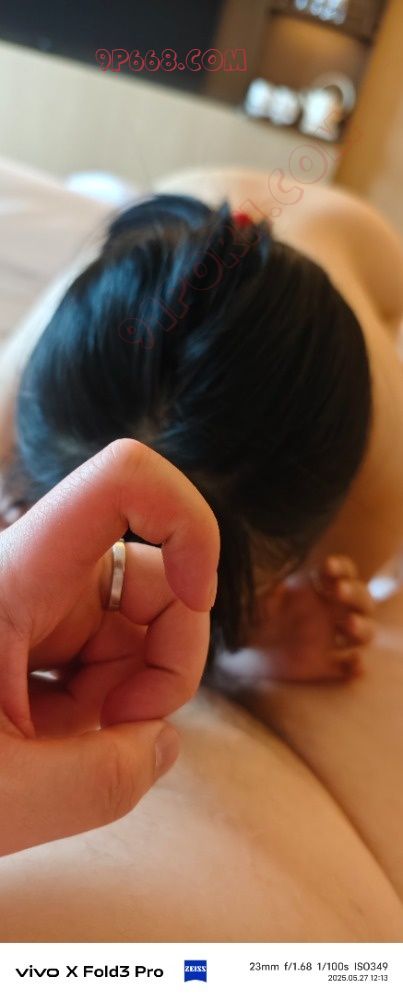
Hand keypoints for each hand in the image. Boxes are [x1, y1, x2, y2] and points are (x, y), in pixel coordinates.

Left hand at [0, 439, 218, 854]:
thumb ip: (103, 783)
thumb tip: (160, 743)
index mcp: (11, 579)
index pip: (124, 481)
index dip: (188, 523)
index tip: (197, 600)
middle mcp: (28, 579)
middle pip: (152, 572)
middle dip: (170, 653)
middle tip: (130, 727)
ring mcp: (33, 612)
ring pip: (136, 624)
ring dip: (138, 690)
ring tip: (85, 749)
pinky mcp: (33, 645)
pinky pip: (105, 660)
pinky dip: (107, 706)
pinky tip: (63, 746)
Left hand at [251, 555, 375, 681]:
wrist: (249, 654)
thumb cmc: (261, 618)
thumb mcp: (261, 602)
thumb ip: (271, 594)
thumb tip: (280, 587)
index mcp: (322, 590)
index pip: (343, 572)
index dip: (340, 568)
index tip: (327, 567)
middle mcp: (335, 613)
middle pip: (361, 599)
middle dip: (353, 592)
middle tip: (338, 591)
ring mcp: (335, 640)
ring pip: (365, 632)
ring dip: (362, 627)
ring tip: (349, 625)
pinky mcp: (328, 666)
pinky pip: (349, 667)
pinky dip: (355, 666)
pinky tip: (355, 663)